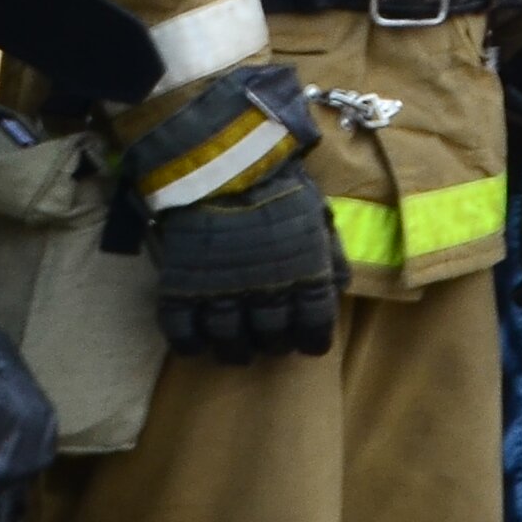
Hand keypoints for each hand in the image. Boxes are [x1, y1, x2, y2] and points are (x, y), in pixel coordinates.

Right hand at [145, 167, 340, 362]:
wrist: (224, 168)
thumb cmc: (279, 188)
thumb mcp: (319, 217)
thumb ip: (330, 255)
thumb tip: (339, 287)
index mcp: (304, 275)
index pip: (315, 324)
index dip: (314, 340)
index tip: (311, 345)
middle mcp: (265, 292)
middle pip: (271, 336)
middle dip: (274, 344)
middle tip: (272, 343)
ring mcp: (220, 291)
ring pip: (228, 338)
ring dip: (235, 351)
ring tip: (238, 352)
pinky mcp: (181, 286)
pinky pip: (181, 328)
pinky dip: (188, 343)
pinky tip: (195, 345)